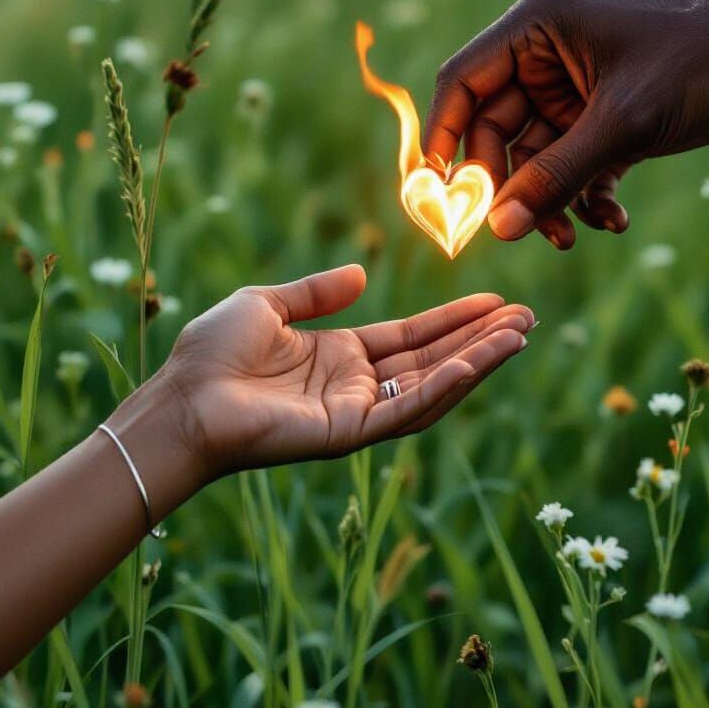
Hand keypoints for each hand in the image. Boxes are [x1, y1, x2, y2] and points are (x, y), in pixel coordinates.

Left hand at [161, 265, 532, 479]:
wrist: (180, 399)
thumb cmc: (211, 353)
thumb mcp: (268, 304)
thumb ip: (316, 291)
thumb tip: (362, 272)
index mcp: (341, 357)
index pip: (414, 337)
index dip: (455, 319)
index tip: (496, 302)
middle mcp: (357, 388)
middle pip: (434, 360)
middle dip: (481, 340)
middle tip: (528, 317)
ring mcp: (357, 414)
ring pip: (431, 386)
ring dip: (477, 362)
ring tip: (519, 335)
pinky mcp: (349, 435)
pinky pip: (407, 410)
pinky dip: (444, 387)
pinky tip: (476, 362)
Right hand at [424, 0, 708, 247]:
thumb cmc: (697, 58)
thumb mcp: (624, 121)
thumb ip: (557, 176)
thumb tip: (499, 229)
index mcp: (536, 28)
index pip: (462, 83)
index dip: (442, 137)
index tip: (435, 192)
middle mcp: (546, 55)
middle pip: (495, 130)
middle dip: (508, 184)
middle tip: (518, 229)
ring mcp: (574, 87)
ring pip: (536, 155)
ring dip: (550, 199)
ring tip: (572, 236)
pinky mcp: (604, 114)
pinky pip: (575, 162)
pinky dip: (586, 194)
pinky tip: (612, 219)